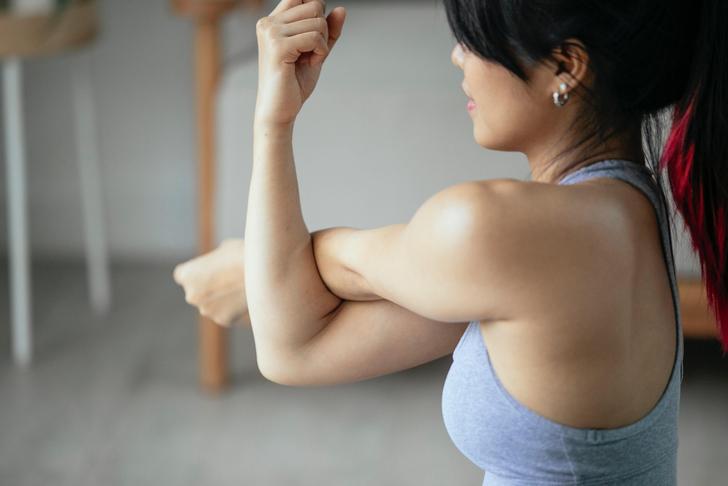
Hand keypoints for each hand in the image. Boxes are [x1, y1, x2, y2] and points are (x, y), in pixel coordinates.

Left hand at [172, 239, 249, 327]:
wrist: (263, 271)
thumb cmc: (242, 254)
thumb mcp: (223, 250)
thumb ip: (214, 262)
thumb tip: (217, 268)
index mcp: (186, 274)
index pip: (184, 276)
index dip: (199, 272)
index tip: (214, 268)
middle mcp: (190, 295)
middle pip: (197, 292)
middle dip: (209, 288)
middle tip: (229, 278)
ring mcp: (206, 310)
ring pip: (212, 305)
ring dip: (222, 299)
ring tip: (241, 286)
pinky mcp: (222, 320)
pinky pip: (226, 314)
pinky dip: (234, 309)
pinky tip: (245, 296)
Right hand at [254, 0, 345, 125]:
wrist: (280, 110)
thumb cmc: (294, 82)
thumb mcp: (316, 51)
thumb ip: (329, 30)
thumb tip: (342, 9)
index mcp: (272, 21)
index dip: (317, 12)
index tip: (314, 38)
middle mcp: (268, 23)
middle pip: (314, 6)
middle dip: (323, 31)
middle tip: (311, 53)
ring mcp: (271, 33)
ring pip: (318, 21)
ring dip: (322, 44)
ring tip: (308, 60)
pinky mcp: (278, 47)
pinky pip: (315, 37)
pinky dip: (321, 52)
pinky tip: (310, 63)